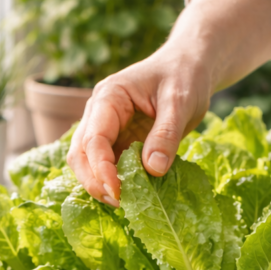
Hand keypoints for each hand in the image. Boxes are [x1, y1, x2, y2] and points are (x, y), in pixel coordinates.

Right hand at [67, 46, 211, 205]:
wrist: (190, 66)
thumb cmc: (185, 76)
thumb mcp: (180, 102)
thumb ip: (166, 134)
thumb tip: (153, 169)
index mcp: (108, 97)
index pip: (93, 139)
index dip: (101, 169)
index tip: (118, 192)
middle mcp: (99, 113)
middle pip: (80, 154)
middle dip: (94, 181)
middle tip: (119, 203)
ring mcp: (105, 128)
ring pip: (87, 163)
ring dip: (100, 184)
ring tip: (125, 202)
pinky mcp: (118, 141)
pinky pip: (107, 165)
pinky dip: (114, 181)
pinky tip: (131, 194)